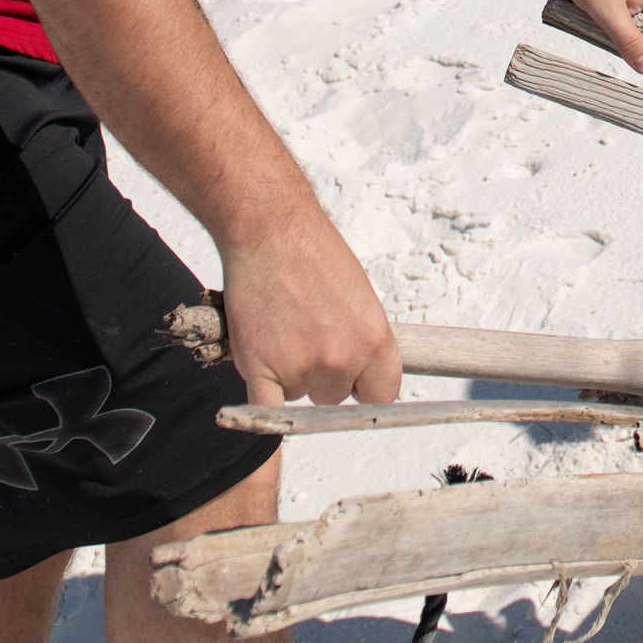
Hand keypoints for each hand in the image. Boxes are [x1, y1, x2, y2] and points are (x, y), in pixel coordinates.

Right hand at [217, 212, 400, 407]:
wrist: (271, 231)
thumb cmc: (313, 254)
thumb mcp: (361, 296)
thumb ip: (362, 339)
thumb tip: (361, 368)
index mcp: (374, 340)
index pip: (382, 394)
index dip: (363, 388)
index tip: (352, 382)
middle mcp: (342, 358)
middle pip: (334, 396)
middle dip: (321, 376)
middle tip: (304, 337)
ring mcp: (302, 366)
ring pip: (298, 395)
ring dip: (287, 376)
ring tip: (280, 331)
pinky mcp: (261, 368)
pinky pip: (266, 411)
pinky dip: (262, 408)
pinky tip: (262, 385)